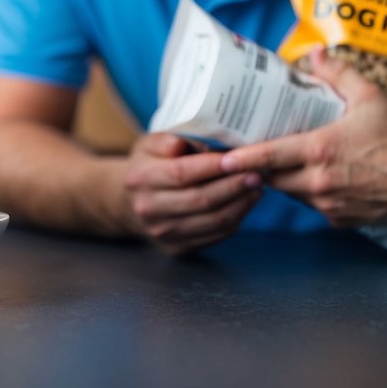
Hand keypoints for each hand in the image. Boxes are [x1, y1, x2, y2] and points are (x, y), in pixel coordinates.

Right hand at [122, 132, 262, 255]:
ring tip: (256, 188)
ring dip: (240, 204)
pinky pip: (215, 236)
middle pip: (200, 200)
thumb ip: (169, 140)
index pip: (181, 173)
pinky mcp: (177, 248)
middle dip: (233, 186)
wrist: (129, 204)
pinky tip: (244, 203)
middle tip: (257, 174)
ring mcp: (163, 232)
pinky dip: (235, 219)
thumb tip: (199, 142)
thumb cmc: (146, 167)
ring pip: (212, 221)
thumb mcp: (148, 145)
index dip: (211, 167)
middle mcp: (149, 208)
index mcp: (141, 179)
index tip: (237, 158)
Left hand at [220, 48, 386, 226]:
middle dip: (262, 167)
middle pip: (273, 177)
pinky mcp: (341, 218)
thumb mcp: (370, 97)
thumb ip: (338, 74)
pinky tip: (318, 180)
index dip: (242, 158)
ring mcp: (329, 203)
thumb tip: (315, 53)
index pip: (268, 156)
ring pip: (292, 193)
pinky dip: (311, 194)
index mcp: (319, 151)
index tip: (220, 158)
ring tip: (284, 163)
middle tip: (254, 154)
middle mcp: (319, 181)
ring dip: (286, 180)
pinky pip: (314, 207)